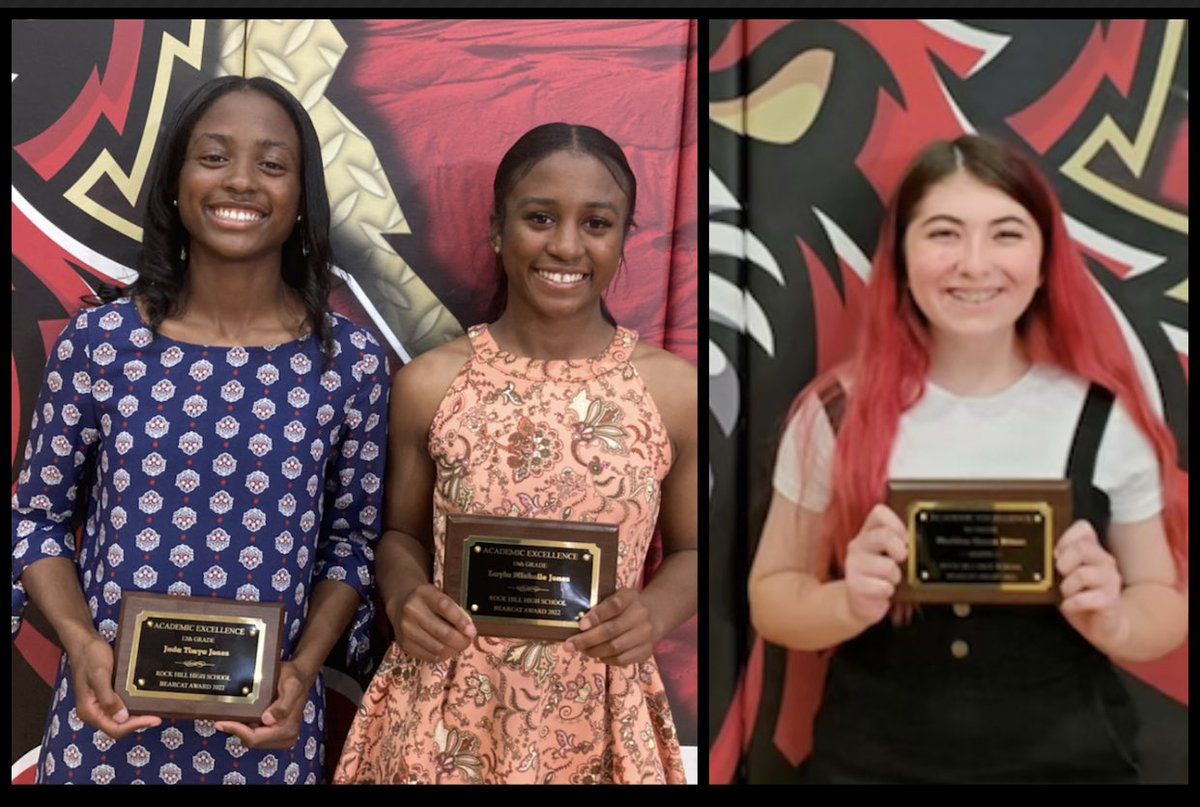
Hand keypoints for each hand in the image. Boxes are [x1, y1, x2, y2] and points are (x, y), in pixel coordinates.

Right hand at [66, 632, 161, 739]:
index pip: (114, 728)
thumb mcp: (100, 675)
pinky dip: (132, 707)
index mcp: (89, 710)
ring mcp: (99, 704)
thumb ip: (108, 698)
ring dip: (136, 717)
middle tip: (158, 716)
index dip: (135, 726)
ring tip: (155, 711)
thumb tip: (121, 718)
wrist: (84, 642)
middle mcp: (93, 711)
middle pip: (118, 726)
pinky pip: (120, 707)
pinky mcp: (105, 696)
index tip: (154, 719)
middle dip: (138, 723)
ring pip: (120, 718)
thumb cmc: (90, 656)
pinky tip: (144, 702)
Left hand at [214, 660, 311, 749]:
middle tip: (221, 719)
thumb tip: (268, 720)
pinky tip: (240, 719)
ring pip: (252, 741)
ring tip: (229, 718)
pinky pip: (256, 736)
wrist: (299, 676)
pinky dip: (246, 729)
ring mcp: (281, 737)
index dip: (237, 731)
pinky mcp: (277, 734)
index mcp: (288, 729)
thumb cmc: (294, 679)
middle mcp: (286, 737)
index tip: (221, 722)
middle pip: (252, 742)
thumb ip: (283, 704)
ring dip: (241, 731)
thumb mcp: (291, 686)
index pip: (256, 738)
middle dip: (236, 731)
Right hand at [389, 583, 475, 661]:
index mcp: (424, 594)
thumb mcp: (439, 595)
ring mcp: (406, 630)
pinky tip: (446, 649)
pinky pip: (429, 657)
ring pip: (438, 648)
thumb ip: (454, 610)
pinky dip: (442, 656)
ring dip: (453, 650)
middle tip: (468, 640)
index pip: (445, 607)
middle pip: (443, 633)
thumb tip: (468, 631)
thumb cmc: (427, 600)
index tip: (472, 631)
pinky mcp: (404, 644)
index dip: (461, 621)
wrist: (400, 603)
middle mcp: (412, 611)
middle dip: (461, 641)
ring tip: (458, 645)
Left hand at [566, 588, 657, 665]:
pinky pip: (622, 660)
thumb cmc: (626, 607)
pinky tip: (597, 655)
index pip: (613, 605)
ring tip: (581, 650)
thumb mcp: (616, 597)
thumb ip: (600, 607)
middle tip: (570, 644)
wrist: (654, 616)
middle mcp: (641, 615)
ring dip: (594, 651)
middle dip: (587, 640)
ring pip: (615, 648)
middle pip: (611, 630)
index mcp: (630, 597)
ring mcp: (646, 635)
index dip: (596, 616)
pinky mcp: (646, 651)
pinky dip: (606, 659)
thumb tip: (577, 624)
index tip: (581, 625)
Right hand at [843, 504, 907, 626]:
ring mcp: (853, 564)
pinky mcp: (854, 584)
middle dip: (900, 550)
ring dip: (895, 577)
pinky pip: (882, 587)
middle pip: (884, 536)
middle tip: (901, 560)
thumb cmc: (879, 576)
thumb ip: (898, 543)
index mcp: (868, 533)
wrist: (860, 602)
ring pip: (888, 566)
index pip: (879, 513)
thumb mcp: (888, 555)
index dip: (896, 524)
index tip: (903, 539)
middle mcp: (858, 545)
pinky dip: (888, 591)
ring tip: (890, 580)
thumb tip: (916, 541)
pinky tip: (882, 591)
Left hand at [1056, 520, 1126, 647]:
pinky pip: (1087, 598)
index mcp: (1093, 551)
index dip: (1064, 539)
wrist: (1104, 626)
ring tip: (1067, 595)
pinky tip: (1070, 607)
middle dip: (1063, 563)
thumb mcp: (1066, 575)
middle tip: (1060, 576)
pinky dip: (1072, 604)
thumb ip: (1060, 559)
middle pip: (1082, 547)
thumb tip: (1043, 549)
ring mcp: (1111, 580)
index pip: (1083, 528)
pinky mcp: (1111, 600)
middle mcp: (1105, 561)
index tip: (1056, 555)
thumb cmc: (1081, 597)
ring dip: (1067, 588)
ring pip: (1082, 574)